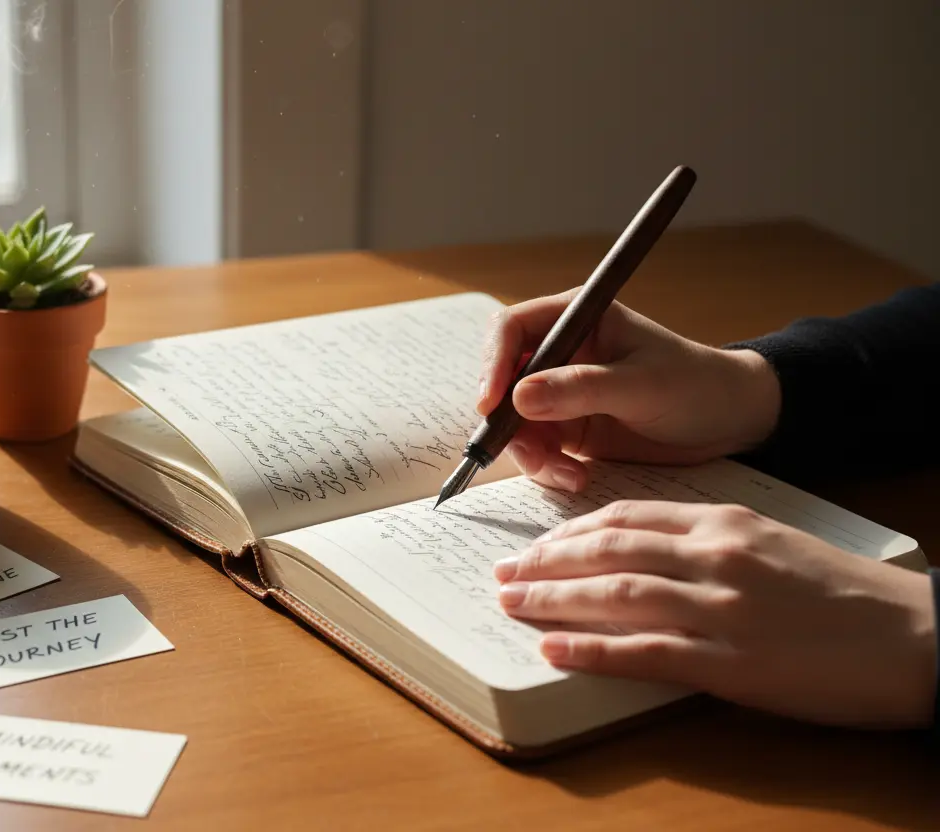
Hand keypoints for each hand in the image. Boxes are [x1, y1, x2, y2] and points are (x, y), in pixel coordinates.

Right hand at [479, 289, 781, 491]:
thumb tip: (518, 397)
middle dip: (508, 421)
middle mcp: (561, 353)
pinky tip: (576, 477)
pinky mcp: (568, 428)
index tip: (492, 402)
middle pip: (503, 382)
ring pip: (515, 422)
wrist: (729, 422)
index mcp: (576, 319)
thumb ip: (581, 389)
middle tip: (528, 452)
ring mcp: (561, 393)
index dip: (493, 363)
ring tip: (566, 473)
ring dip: (530, 452)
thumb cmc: (695, 384)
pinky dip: (547, 467)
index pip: (512, 330)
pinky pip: (536, 448)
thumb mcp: (640, 384)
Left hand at [493, 500, 936, 727]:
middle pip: (607, 550)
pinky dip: (592, 650)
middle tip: (504, 570)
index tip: (539, 543)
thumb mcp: (773, 543)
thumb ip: (709, 541)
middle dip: (547, 560)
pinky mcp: (729, 661)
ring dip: (553, 599)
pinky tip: (555, 648)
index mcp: (724, 522)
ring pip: (615, 594)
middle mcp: (713, 556)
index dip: (572, 531)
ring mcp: (719, 608)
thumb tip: (646, 554)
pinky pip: (643, 652)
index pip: (626, 516)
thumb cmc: (845, 592)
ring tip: (511, 602)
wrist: (916, 635)